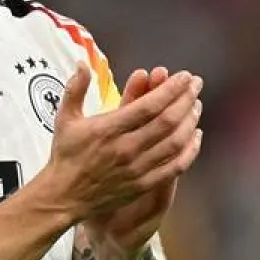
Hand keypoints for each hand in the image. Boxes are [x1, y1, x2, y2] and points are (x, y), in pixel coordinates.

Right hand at [41, 62, 202, 231]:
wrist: (63, 197)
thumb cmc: (66, 155)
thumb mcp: (65, 118)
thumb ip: (75, 88)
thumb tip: (82, 63)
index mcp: (108, 129)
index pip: (148, 105)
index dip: (171, 89)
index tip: (184, 77)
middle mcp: (125, 148)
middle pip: (167, 121)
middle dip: (186, 99)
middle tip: (196, 84)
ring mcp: (136, 168)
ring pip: (174, 142)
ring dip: (190, 121)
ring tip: (196, 106)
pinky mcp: (143, 184)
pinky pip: (174, 167)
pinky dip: (190, 151)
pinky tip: (196, 137)